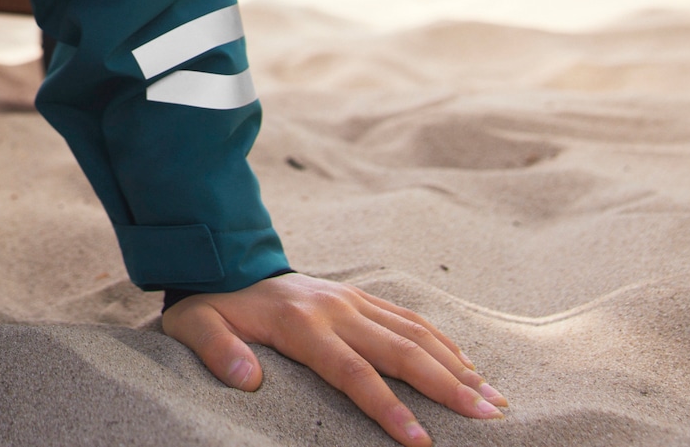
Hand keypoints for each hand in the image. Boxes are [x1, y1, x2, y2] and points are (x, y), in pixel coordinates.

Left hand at [164, 272, 508, 444]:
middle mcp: (335, 309)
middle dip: (447, 387)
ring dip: (457, 366)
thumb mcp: (195, 327)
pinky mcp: (359, 296)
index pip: (352, 372)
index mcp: (300, 323)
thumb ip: (216, 350)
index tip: (419, 441)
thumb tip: (245, 378)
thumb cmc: (212, 307)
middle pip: (401, 351)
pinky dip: (444, 342)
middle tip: (489, 418)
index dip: (387, 407)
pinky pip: (409, 317)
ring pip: (415, 332)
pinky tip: (469, 367)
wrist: (223, 260)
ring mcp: (351, 300)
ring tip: (494, 400)